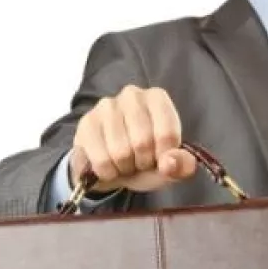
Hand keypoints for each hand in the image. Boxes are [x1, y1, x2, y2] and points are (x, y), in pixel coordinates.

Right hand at [69, 85, 197, 193]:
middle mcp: (132, 95)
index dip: (164, 157)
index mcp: (157, 98)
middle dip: (142, 162)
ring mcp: (106, 107)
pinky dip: (107, 172)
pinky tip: (107, 165)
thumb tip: (170, 163)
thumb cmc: (144, 159)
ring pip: (120, 152)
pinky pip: (101, 160)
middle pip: (143, 142)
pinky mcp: (86, 124)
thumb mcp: (169, 166)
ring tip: (123, 162)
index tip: (158, 158)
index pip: (167, 134)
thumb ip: (181, 165)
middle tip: (138, 161)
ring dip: (124, 168)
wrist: (109, 167)